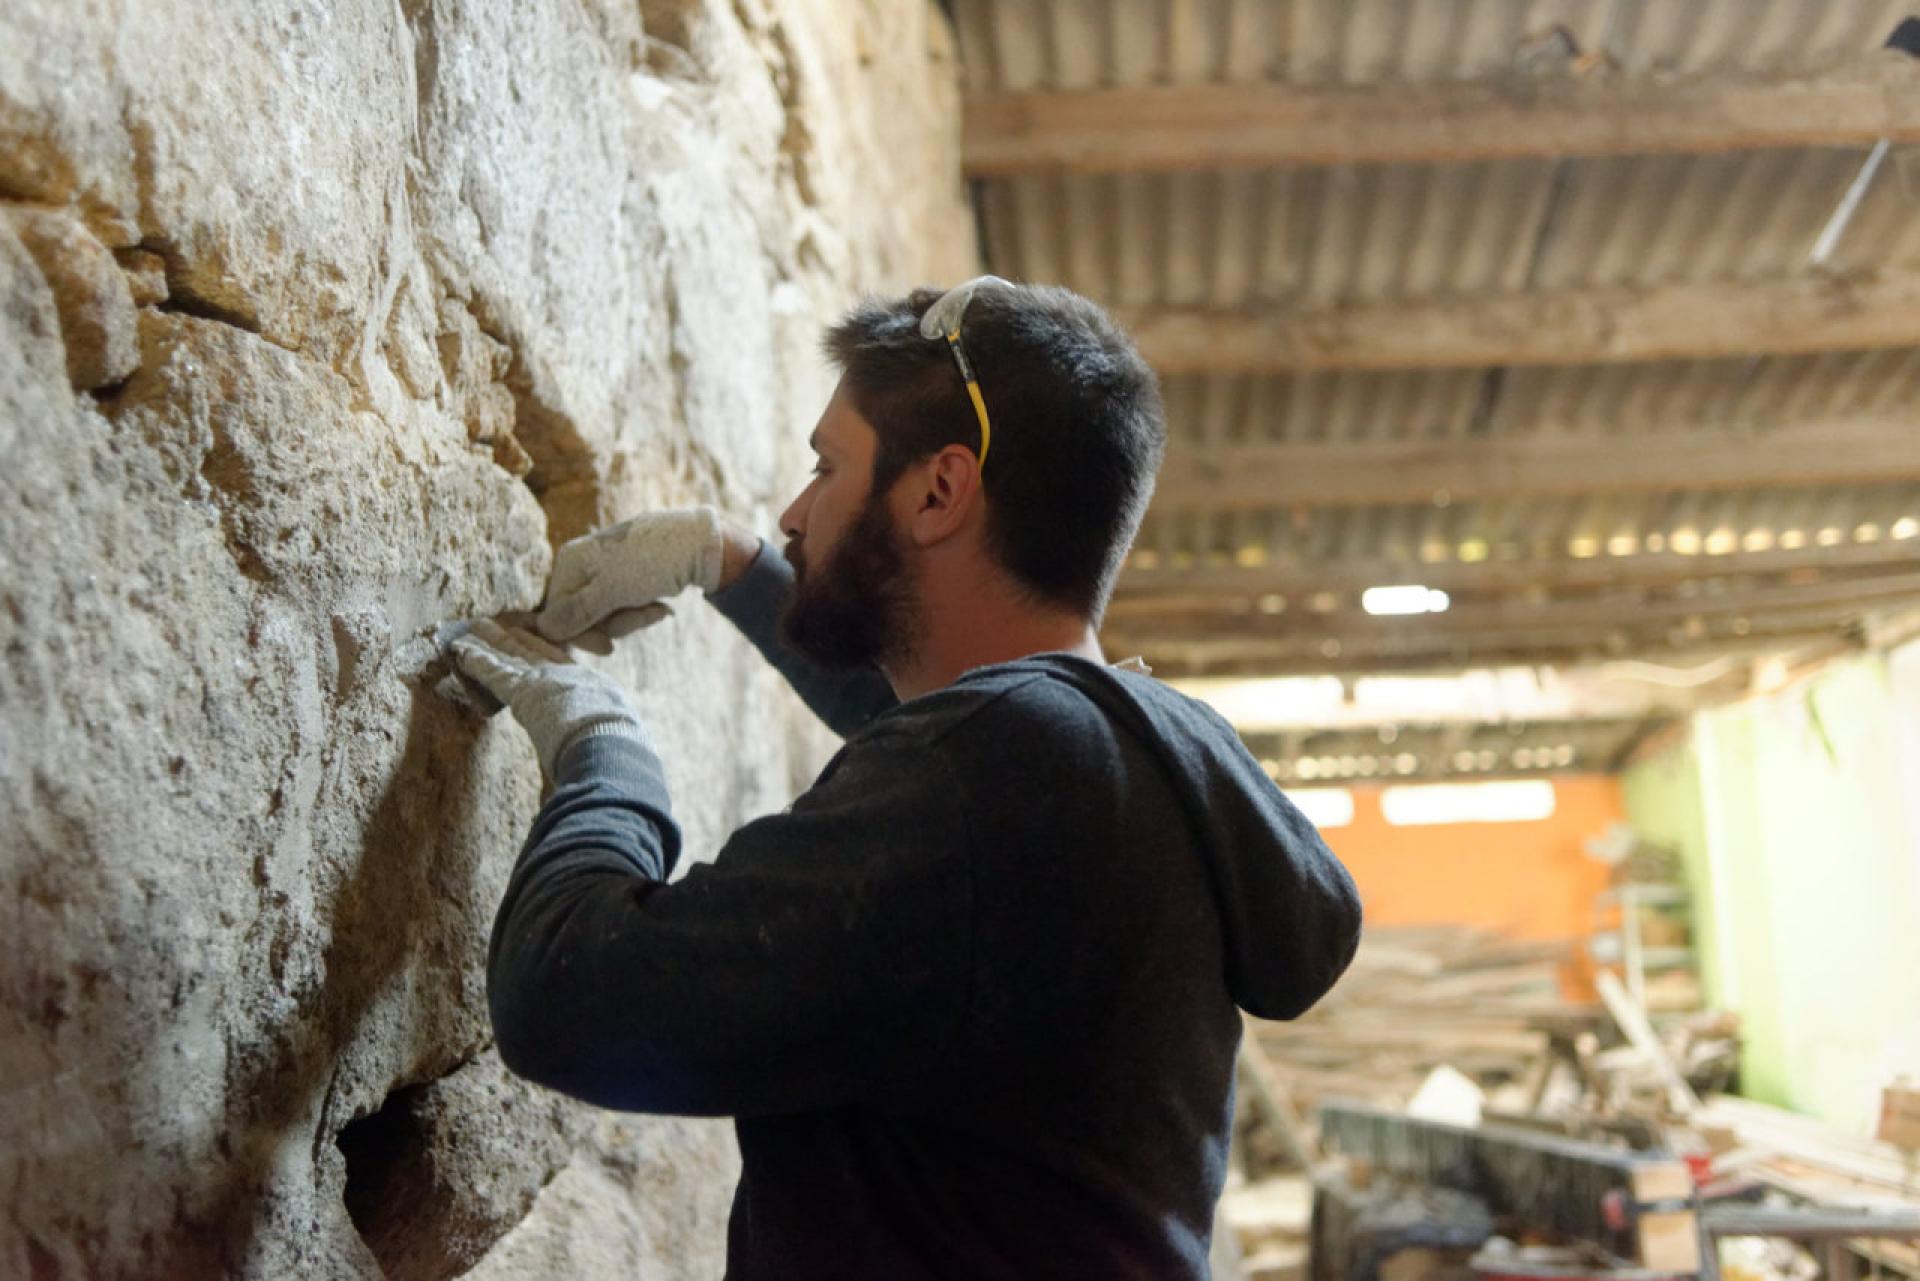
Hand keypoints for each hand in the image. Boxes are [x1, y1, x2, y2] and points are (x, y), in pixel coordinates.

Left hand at [446, 619, 649, 774]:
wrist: (609, 743)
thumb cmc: (618, 752)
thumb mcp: (618, 739)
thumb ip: (605, 741)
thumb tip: (616, 763)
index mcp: (594, 687)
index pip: (566, 665)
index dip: (548, 653)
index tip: (538, 641)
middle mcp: (569, 676)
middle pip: (537, 653)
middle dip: (520, 640)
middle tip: (507, 627)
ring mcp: (544, 680)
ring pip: (511, 656)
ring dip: (492, 642)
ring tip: (476, 627)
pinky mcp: (521, 690)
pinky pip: (491, 672)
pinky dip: (474, 660)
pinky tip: (459, 650)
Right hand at [536, 507, 730, 646]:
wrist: (702, 544)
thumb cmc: (653, 562)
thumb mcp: (613, 591)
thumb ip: (578, 613)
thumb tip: (544, 630)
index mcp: (570, 562)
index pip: (557, 613)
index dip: (582, 635)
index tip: (608, 648)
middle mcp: (583, 566)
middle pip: (584, 617)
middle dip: (616, 625)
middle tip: (644, 617)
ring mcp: (605, 572)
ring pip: (607, 616)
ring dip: (634, 619)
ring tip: (658, 609)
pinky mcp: (627, 579)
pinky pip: (625, 608)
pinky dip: (643, 611)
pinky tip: (662, 606)